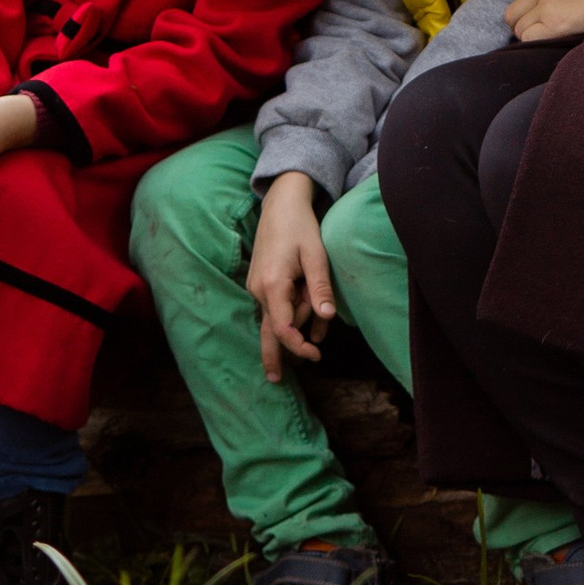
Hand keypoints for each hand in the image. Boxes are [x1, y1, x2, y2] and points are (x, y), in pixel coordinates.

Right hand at [248, 170, 335, 377]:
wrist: (281, 204)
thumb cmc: (300, 226)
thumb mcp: (316, 254)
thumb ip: (320, 287)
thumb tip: (327, 318)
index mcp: (273, 284)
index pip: (283, 328)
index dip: (299, 346)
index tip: (316, 354)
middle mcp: (259, 289)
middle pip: (267, 332)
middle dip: (273, 357)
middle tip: (276, 381)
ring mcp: (256, 287)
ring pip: (275, 318)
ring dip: (294, 323)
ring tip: (315, 320)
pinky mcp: (259, 283)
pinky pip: (273, 306)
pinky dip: (288, 313)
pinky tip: (304, 313)